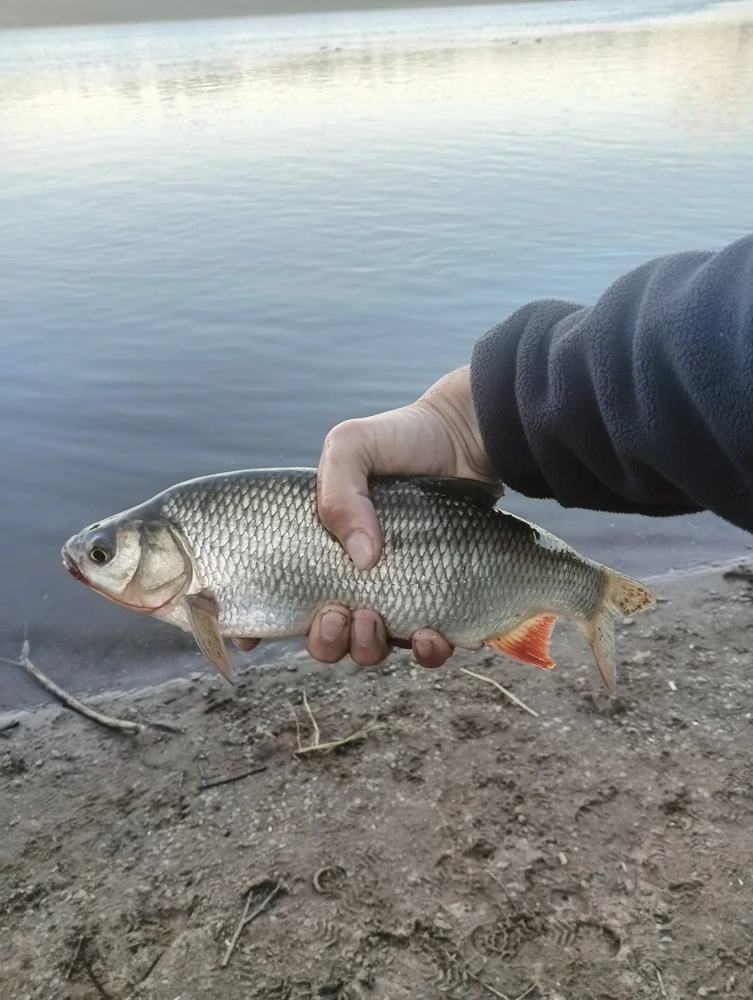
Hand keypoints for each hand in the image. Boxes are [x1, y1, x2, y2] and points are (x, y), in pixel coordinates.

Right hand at [234, 365, 496, 667]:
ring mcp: (395, 595)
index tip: (248, 638)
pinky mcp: (438, 603)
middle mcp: (352, 579)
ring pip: (369, 649)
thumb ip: (338, 492)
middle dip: (323, 641)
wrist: (466, 440)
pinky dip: (426, 652)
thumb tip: (362, 560)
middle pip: (324, 638)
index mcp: (318, 549)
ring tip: (373, 619)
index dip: (256, 626)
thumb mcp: (352, 446)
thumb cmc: (400, 440)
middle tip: (335, 615)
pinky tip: (430, 634)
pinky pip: (427, 648)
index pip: (277, 598)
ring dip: (365, 648)